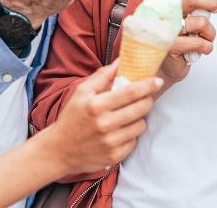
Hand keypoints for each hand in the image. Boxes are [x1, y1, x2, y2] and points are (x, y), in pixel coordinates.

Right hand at [45, 62, 159, 173]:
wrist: (59, 150)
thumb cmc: (71, 118)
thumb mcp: (81, 93)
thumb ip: (102, 76)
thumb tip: (121, 61)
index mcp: (96, 105)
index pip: (131, 92)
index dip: (148, 85)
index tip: (157, 81)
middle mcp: (105, 124)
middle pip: (141, 108)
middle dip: (147, 100)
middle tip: (144, 97)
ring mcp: (110, 142)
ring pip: (141, 125)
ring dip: (139, 118)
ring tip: (128, 115)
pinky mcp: (114, 156)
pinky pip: (134, 141)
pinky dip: (131, 134)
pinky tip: (121, 131)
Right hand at [155, 0, 216, 89]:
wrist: (166, 68)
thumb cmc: (179, 39)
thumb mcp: (186, 16)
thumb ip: (195, 1)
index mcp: (165, 2)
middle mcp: (162, 13)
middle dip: (210, 2)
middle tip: (215, 9)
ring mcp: (165, 30)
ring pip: (199, 22)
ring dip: (211, 31)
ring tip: (207, 37)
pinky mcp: (170, 47)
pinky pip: (198, 42)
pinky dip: (207, 46)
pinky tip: (204, 49)